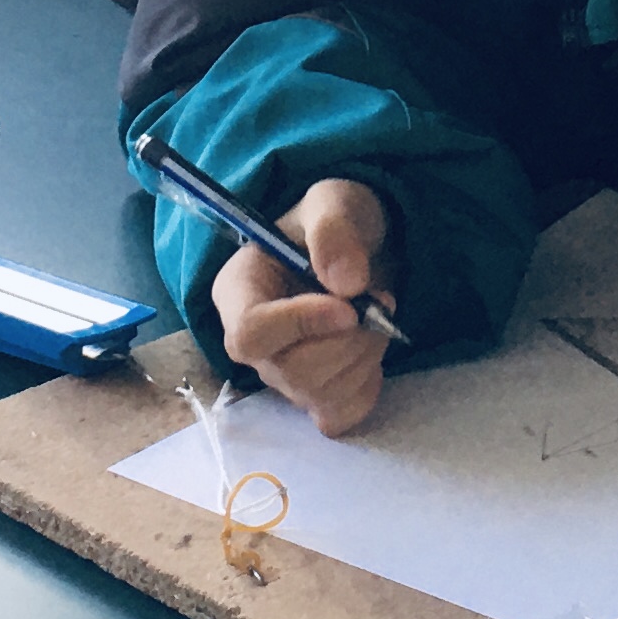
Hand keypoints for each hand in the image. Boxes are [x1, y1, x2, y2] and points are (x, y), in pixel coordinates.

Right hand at [214, 178, 398, 436]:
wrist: (359, 251)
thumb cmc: (334, 224)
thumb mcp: (334, 202)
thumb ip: (334, 230)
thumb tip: (346, 284)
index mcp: (238, 290)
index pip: (249, 333)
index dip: (299, 326)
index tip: (348, 308)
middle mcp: (252, 343)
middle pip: (292, 371)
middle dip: (349, 340)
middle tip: (379, 300)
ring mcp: (281, 377)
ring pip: (321, 394)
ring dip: (366, 356)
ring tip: (377, 315)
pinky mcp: (313, 398)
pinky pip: (340, 415)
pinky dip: (367, 386)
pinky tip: (369, 352)